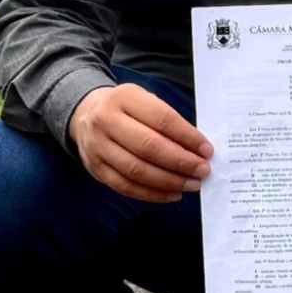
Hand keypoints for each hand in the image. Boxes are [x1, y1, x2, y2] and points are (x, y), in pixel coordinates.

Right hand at [68, 83, 212, 202]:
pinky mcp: (96, 169)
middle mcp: (106, 121)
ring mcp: (98, 146)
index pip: (162, 119)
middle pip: (149, 146)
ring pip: (137, 170)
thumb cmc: (126, 108)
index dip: (187, 137)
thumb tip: (197, 149)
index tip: (207, 150)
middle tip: (203, 170)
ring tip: (192, 184)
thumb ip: (168, 120)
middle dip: (181, 162)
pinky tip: (173, 193)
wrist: (84, 113)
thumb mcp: (144, 100)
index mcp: (124, 98)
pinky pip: (126, 187)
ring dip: (169, 181)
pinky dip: (152, 194)